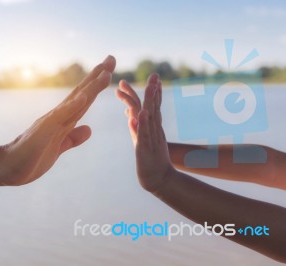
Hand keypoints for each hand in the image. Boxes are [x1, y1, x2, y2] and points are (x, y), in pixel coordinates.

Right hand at [0, 55, 115, 185]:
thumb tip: (89, 129)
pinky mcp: (44, 131)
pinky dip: (72, 106)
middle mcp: (58, 117)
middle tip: (111, 58)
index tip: (108, 70)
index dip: (96, 85)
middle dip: (97, 76)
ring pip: (75, 101)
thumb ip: (72, 138)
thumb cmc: (32, 158)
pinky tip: (84, 97)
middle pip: (82, 93)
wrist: (10, 168)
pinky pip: (60, 117)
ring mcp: (52, 122)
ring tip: (105, 72)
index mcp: (63, 121)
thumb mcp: (59, 148)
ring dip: (91, 86)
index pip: (83, 100)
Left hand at [116, 74, 173, 191]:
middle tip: (154, 75)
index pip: (150, 104)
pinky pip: (144, 135)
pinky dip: (142, 124)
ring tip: (151, 87)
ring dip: (151, 102)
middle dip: (153, 90)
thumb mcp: (141, 137)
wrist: (158, 179)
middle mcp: (152, 130)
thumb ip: (137, 123)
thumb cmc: (150, 157)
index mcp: (150, 125)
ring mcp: (150, 138)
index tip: (148, 77)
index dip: (149, 90)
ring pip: (151, 117)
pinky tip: (139, 114)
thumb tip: (129, 111)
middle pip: (153, 106)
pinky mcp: (144, 149)